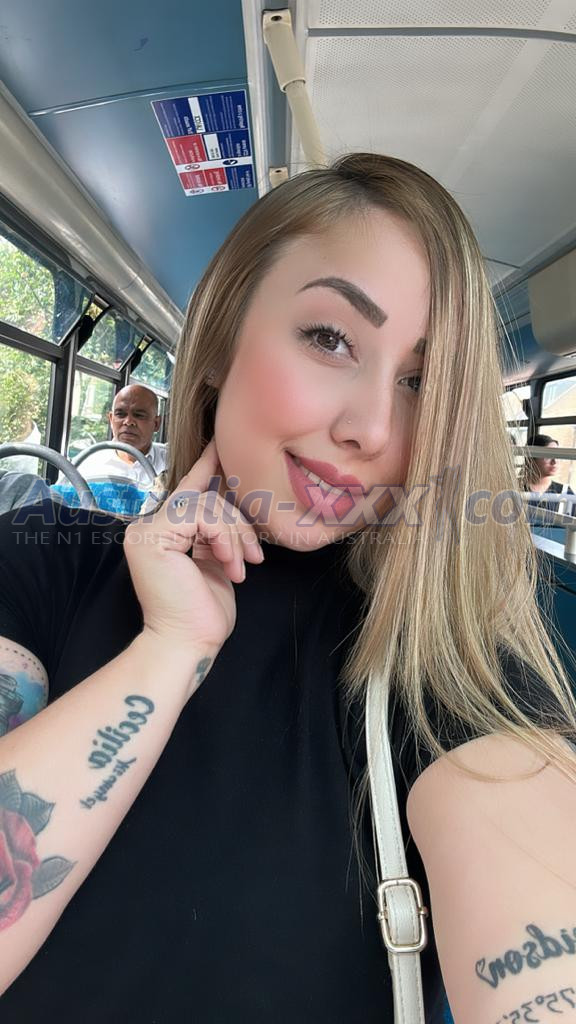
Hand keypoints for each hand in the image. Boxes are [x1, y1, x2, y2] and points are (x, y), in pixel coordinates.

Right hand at [124, 440, 262, 659]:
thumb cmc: (203, 613)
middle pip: (205, 498)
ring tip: (242, 566)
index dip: (207, 466)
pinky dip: (223, 538)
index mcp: (163, 532)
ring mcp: (146, 530)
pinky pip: (201, 516)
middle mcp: (148, 526)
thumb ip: (216, 533)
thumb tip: (232, 502)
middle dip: (238, 523)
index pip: (189, 490)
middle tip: (255, 556)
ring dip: (235, 535)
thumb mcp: (217, 562)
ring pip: (206, 505)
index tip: (221, 445)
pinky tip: (229, 564)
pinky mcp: (152, 537)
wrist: (187, 643)